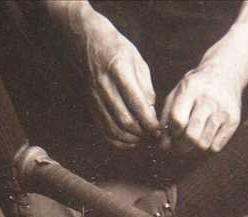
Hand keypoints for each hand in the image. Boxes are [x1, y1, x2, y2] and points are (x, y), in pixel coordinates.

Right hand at [68, 7, 159, 148]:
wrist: (89, 44)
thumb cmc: (118, 52)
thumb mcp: (138, 63)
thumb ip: (146, 89)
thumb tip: (151, 114)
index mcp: (119, 71)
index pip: (137, 104)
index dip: (149, 121)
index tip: (158, 128)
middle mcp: (105, 86)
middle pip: (125, 120)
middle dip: (142, 133)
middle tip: (153, 135)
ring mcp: (95, 98)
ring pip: (114, 129)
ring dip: (131, 139)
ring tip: (143, 138)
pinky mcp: (91, 106)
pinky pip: (104, 130)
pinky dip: (118, 141)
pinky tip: (129, 140)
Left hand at [160, 62, 242, 155]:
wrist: (224, 75)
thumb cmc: (195, 89)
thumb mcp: (177, 94)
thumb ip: (167, 118)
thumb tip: (164, 146)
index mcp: (191, 90)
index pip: (178, 120)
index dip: (172, 132)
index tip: (173, 133)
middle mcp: (208, 100)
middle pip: (192, 136)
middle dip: (182, 146)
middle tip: (181, 144)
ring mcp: (223, 111)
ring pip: (204, 144)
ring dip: (195, 147)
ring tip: (193, 139)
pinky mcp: (233, 120)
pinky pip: (216, 147)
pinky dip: (208, 146)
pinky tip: (206, 135)